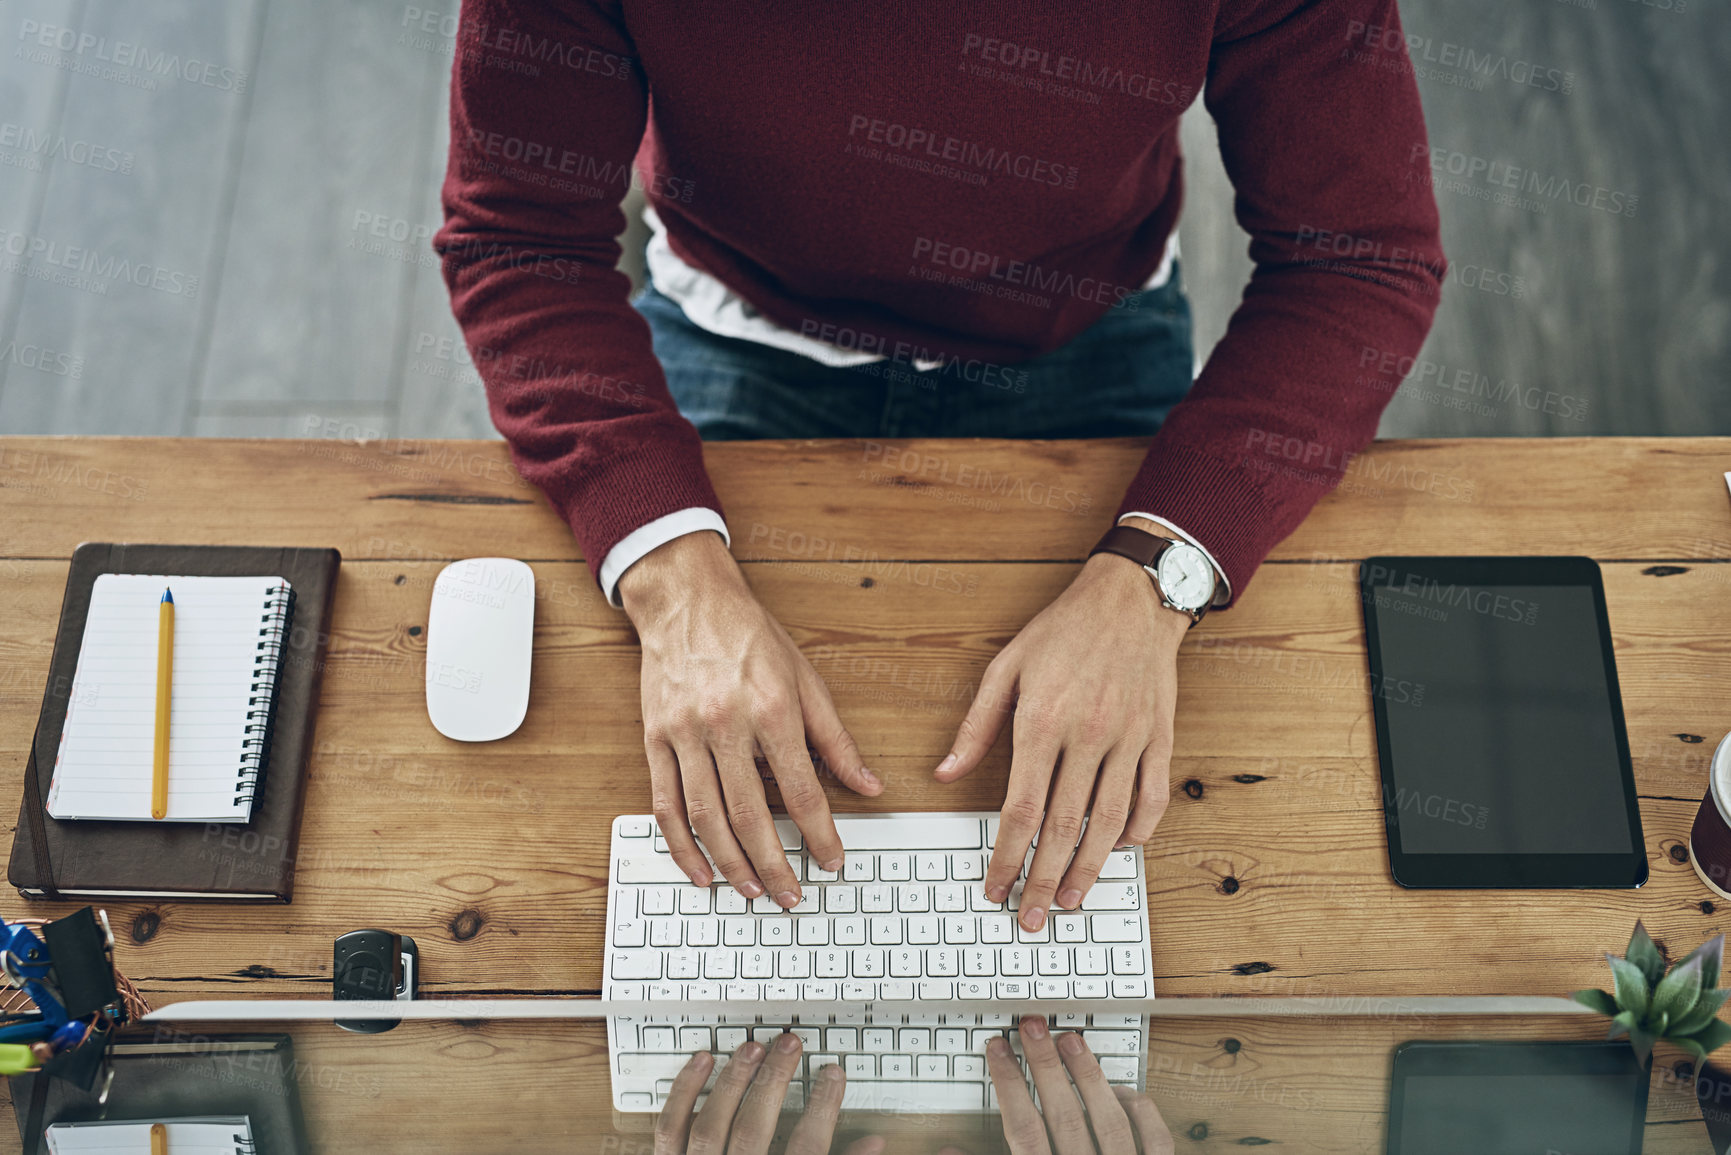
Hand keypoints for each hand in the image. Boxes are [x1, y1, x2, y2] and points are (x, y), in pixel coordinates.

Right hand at [622, 531, 882, 906]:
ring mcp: (685, 734)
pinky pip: (665, 804)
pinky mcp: (654, 739)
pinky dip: (681, 845)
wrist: (686, 599)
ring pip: (706, 815)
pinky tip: (700, 870)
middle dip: (774, 864)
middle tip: (791, 896)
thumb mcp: (805, 678)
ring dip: (730, 862)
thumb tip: (869, 783)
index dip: (820, 833)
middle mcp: (726, 724)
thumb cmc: (749, 637)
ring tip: (751, 891)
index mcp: (772, 709)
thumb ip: (835, 738)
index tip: (833, 861)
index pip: (801, 789)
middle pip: (751, 813)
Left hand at [654, 1038, 883, 1154]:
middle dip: (773, 1082)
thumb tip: (874, 1145)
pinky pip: (672, 1127)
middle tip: (789, 1045)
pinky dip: (685, 1091)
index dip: (822, 1109)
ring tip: (753, 1048)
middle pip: (754, 1131)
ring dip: (733, 1081)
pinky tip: (703, 1061)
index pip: (806, 1150)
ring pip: (711, 1125)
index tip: (833, 1073)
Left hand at [935, 524, 1184, 930]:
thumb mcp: (1006, 667)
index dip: (1005, 856)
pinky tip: (1120, 851)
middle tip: (1029, 916)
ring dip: (1089, 870)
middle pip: (1064, 828)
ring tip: (1070, 901)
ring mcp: (1129, 740)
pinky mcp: (1159, 737)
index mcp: (1042, 721)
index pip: (1021, 809)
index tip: (994, 885)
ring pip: (1109, 823)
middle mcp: (1087, 736)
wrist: (1132, 597)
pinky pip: (1151, 797)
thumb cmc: (1064, 630)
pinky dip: (1138, 831)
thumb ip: (975, 727)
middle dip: (1042, 879)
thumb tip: (944, 774)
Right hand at [981, 1018, 1172, 1154]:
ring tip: (1071, 1039)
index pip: (1023, 1130)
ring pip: (1109, 1119)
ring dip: (1088, 1075)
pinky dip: (1139, 1110)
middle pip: (1064, 1116)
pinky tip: (1122, 1090)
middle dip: (1046, 1066)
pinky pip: (1154, 1138)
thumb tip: (952, 1146)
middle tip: (1032, 1028)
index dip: (1008, 1085)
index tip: (998, 1050)